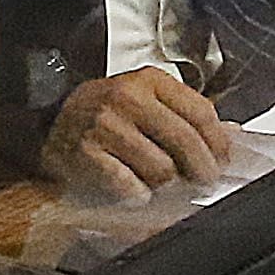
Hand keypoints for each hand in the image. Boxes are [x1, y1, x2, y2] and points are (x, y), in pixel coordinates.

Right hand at [39, 65, 235, 202]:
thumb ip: (183, 113)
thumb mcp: (144, 99)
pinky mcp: (87, 154)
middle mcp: (127, 98)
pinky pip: (130, 186)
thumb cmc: (101, 115)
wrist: (46, 123)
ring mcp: (105, 125)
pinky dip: (137, 193)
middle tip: (203, 180)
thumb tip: (229, 134)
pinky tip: (134, 188)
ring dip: (164, 182)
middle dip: (202, 168)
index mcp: (147, 81)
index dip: (218, 141)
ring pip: (161, 169)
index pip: (200, 111)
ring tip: (155, 180)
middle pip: (186, 141)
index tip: (223, 158)